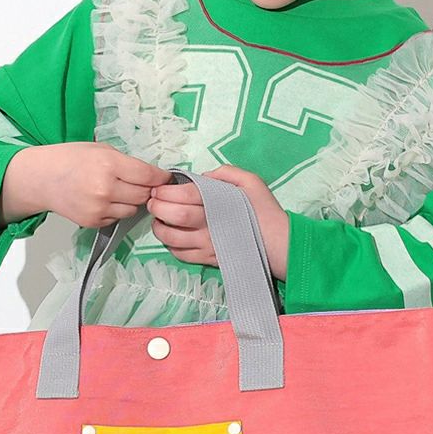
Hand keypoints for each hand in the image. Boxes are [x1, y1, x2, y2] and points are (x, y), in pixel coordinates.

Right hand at [0, 143, 172, 228]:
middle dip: (147, 189)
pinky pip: (118, 218)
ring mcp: (100, 208)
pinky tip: (105, 199)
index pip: (148, 175)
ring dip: (133, 201)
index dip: (161, 177)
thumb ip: (127, 162)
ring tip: (119, 190)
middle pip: (144, 195)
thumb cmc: (70, 159)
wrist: (42, 178)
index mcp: (109, 164)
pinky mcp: (94, 222)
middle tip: (140, 183)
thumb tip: (153, 176)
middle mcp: (106, 188)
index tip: (164, 178)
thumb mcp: (100, 149)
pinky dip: (117, 210)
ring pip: (134, 209)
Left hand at [146, 164, 289, 280]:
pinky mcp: (208, 260)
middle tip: (153, 202)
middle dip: (157, 207)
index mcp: (218, 202)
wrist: (280, 244)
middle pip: (174, 215)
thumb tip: (203, 177)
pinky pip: (181, 255)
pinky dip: (170, 245)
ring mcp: (207, 245)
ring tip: (159, 219)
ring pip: (172, 238)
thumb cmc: (265, 211)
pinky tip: (171, 236)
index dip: (164, 191)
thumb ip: (226, 173)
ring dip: (159, 228)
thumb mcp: (251, 181)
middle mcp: (210, 225)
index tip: (158, 189)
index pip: (182, 195)